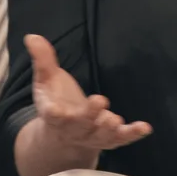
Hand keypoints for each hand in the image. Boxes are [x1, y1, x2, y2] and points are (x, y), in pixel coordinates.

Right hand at [26, 34, 152, 150]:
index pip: (52, 115)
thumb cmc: (56, 102)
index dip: (53, 113)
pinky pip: (121, 139)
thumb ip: (42, 60)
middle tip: (100, 101)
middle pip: (81, 124)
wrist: (64, 137)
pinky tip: (145, 128)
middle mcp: (74, 129)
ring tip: (115, 120)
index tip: (54, 110)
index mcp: (55, 115)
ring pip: (101, 136)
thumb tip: (31, 36)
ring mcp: (93, 136)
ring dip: (109, 129)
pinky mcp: (110, 139)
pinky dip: (133, 134)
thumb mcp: (46, 80)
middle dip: (89, 115)